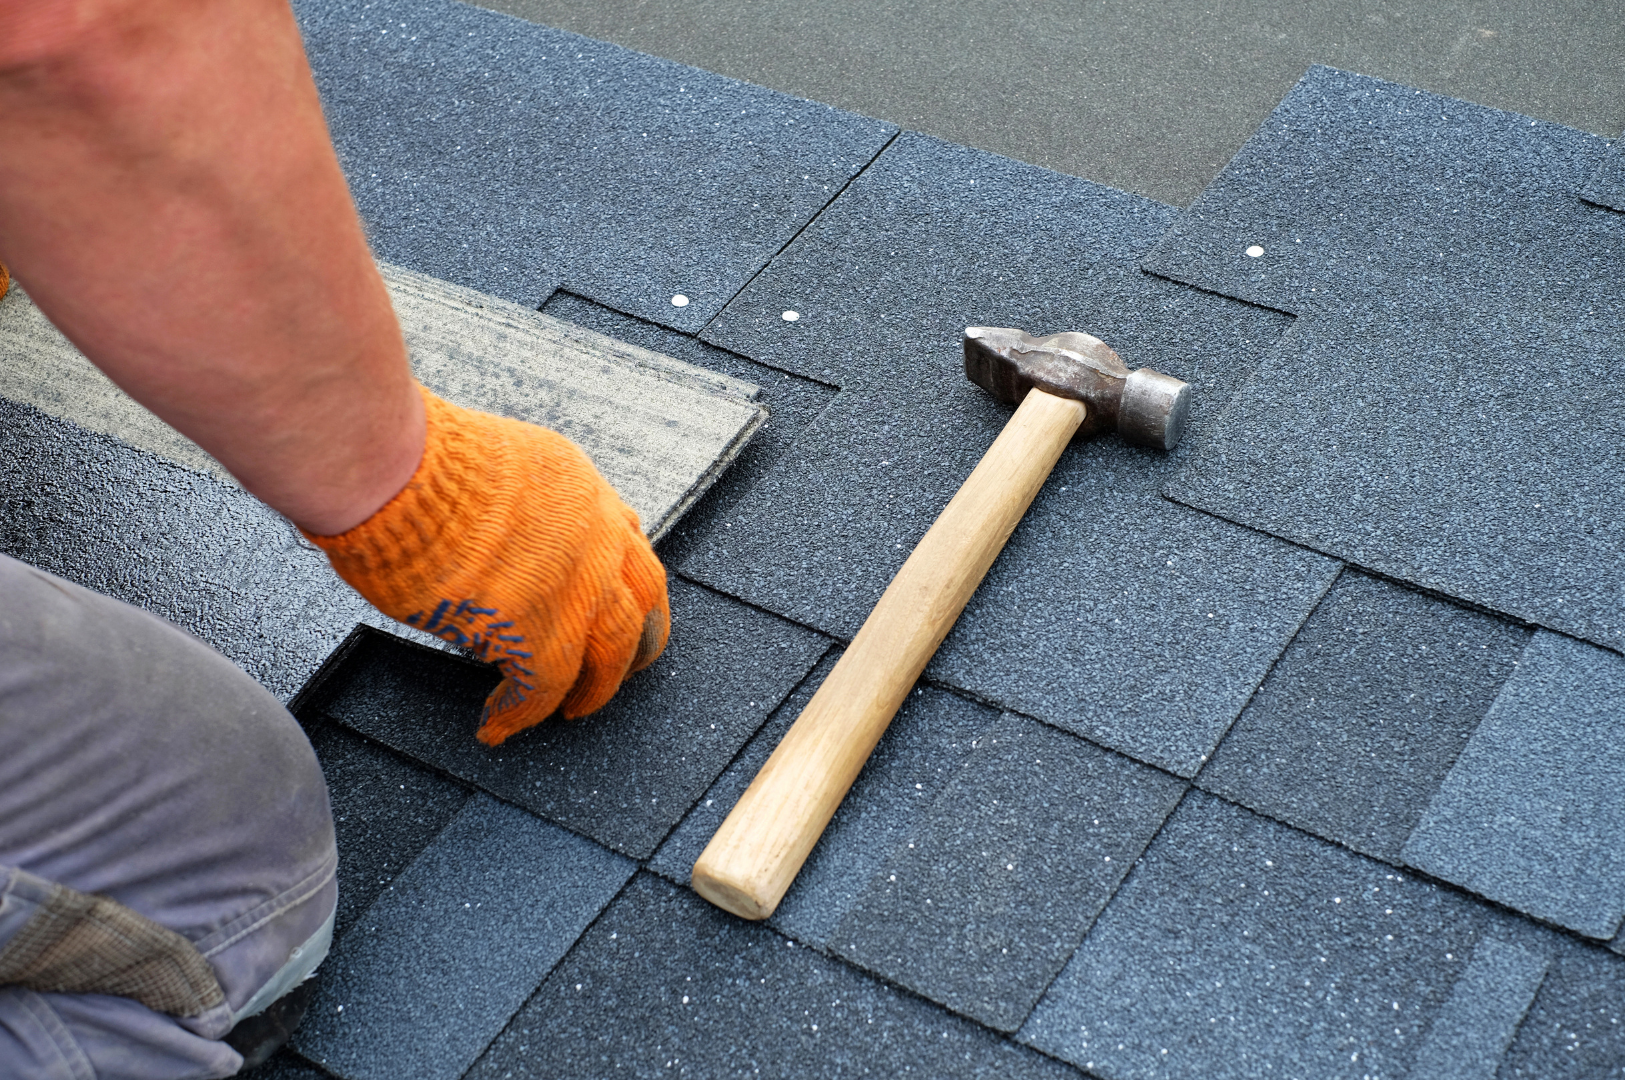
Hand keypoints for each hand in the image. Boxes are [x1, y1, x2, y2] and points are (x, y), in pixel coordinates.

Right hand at [307, 386, 668, 744]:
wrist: (397, 473)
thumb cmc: (415, 461)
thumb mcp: (493, 463)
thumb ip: (515, 504)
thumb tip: (491, 537)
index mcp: (581, 489)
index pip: (627, 542)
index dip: (623, 581)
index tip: (619, 604)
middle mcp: (596, 536)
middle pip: (644, 601)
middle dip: (638, 642)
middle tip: (624, 670)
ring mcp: (576, 586)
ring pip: (612, 653)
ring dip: (594, 689)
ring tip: (572, 712)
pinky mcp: (538, 632)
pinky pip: (543, 690)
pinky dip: (519, 714)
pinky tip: (497, 724)